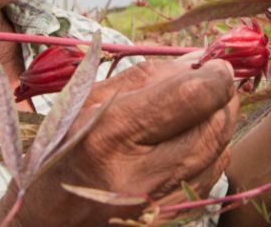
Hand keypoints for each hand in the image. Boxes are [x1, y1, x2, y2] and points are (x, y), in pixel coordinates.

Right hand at [0, 56, 239, 225]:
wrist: (48, 218)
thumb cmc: (59, 149)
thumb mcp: (89, 101)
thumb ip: (147, 77)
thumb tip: (199, 60)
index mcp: (109, 134)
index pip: (190, 97)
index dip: (214, 75)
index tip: (216, 64)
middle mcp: (139, 174)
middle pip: (214, 123)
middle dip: (222, 96)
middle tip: (213, 80)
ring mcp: (158, 204)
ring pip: (220, 149)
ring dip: (219, 120)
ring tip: (198, 107)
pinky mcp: (172, 219)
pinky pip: (213, 174)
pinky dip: (211, 149)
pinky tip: (189, 139)